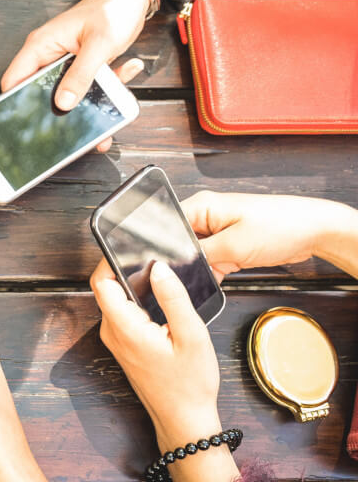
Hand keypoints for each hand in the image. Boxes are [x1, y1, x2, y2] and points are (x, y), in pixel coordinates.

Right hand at [1, 0, 148, 150]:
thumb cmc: (112, 9)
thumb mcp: (98, 44)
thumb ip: (81, 74)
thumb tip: (64, 102)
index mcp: (42, 45)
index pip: (15, 79)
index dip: (16, 101)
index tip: (27, 119)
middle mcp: (50, 55)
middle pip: (41, 91)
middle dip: (60, 107)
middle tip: (76, 119)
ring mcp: (66, 63)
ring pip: (68, 93)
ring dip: (90, 98)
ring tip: (109, 99)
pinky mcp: (82, 67)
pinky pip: (88, 86)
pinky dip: (107, 88)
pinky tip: (124, 73)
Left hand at [90, 259, 238, 481]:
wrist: (183, 419)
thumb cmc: (189, 384)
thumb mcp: (191, 335)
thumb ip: (174, 298)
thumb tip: (158, 268)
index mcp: (124, 327)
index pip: (101, 283)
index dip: (110, 260)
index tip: (130, 247)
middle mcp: (112, 333)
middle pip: (107, 289)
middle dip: (124, 269)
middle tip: (152, 258)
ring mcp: (116, 340)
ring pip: (115, 301)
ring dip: (132, 286)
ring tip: (160, 276)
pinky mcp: (124, 346)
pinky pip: (122, 314)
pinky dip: (136, 302)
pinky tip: (159, 299)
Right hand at [181, 191, 357, 278]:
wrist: (315, 231)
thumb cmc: (282, 226)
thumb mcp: (233, 246)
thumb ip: (200, 255)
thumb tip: (177, 264)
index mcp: (202, 205)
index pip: (168, 226)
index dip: (165, 248)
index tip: (169, 266)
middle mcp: (207, 215)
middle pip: (180, 242)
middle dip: (188, 260)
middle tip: (198, 270)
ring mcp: (218, 229)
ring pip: (196, 254)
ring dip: (204, 266)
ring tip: (219, 268)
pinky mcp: (229, 242)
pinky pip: (211, 259)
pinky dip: (215, 270)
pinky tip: (222, 275)